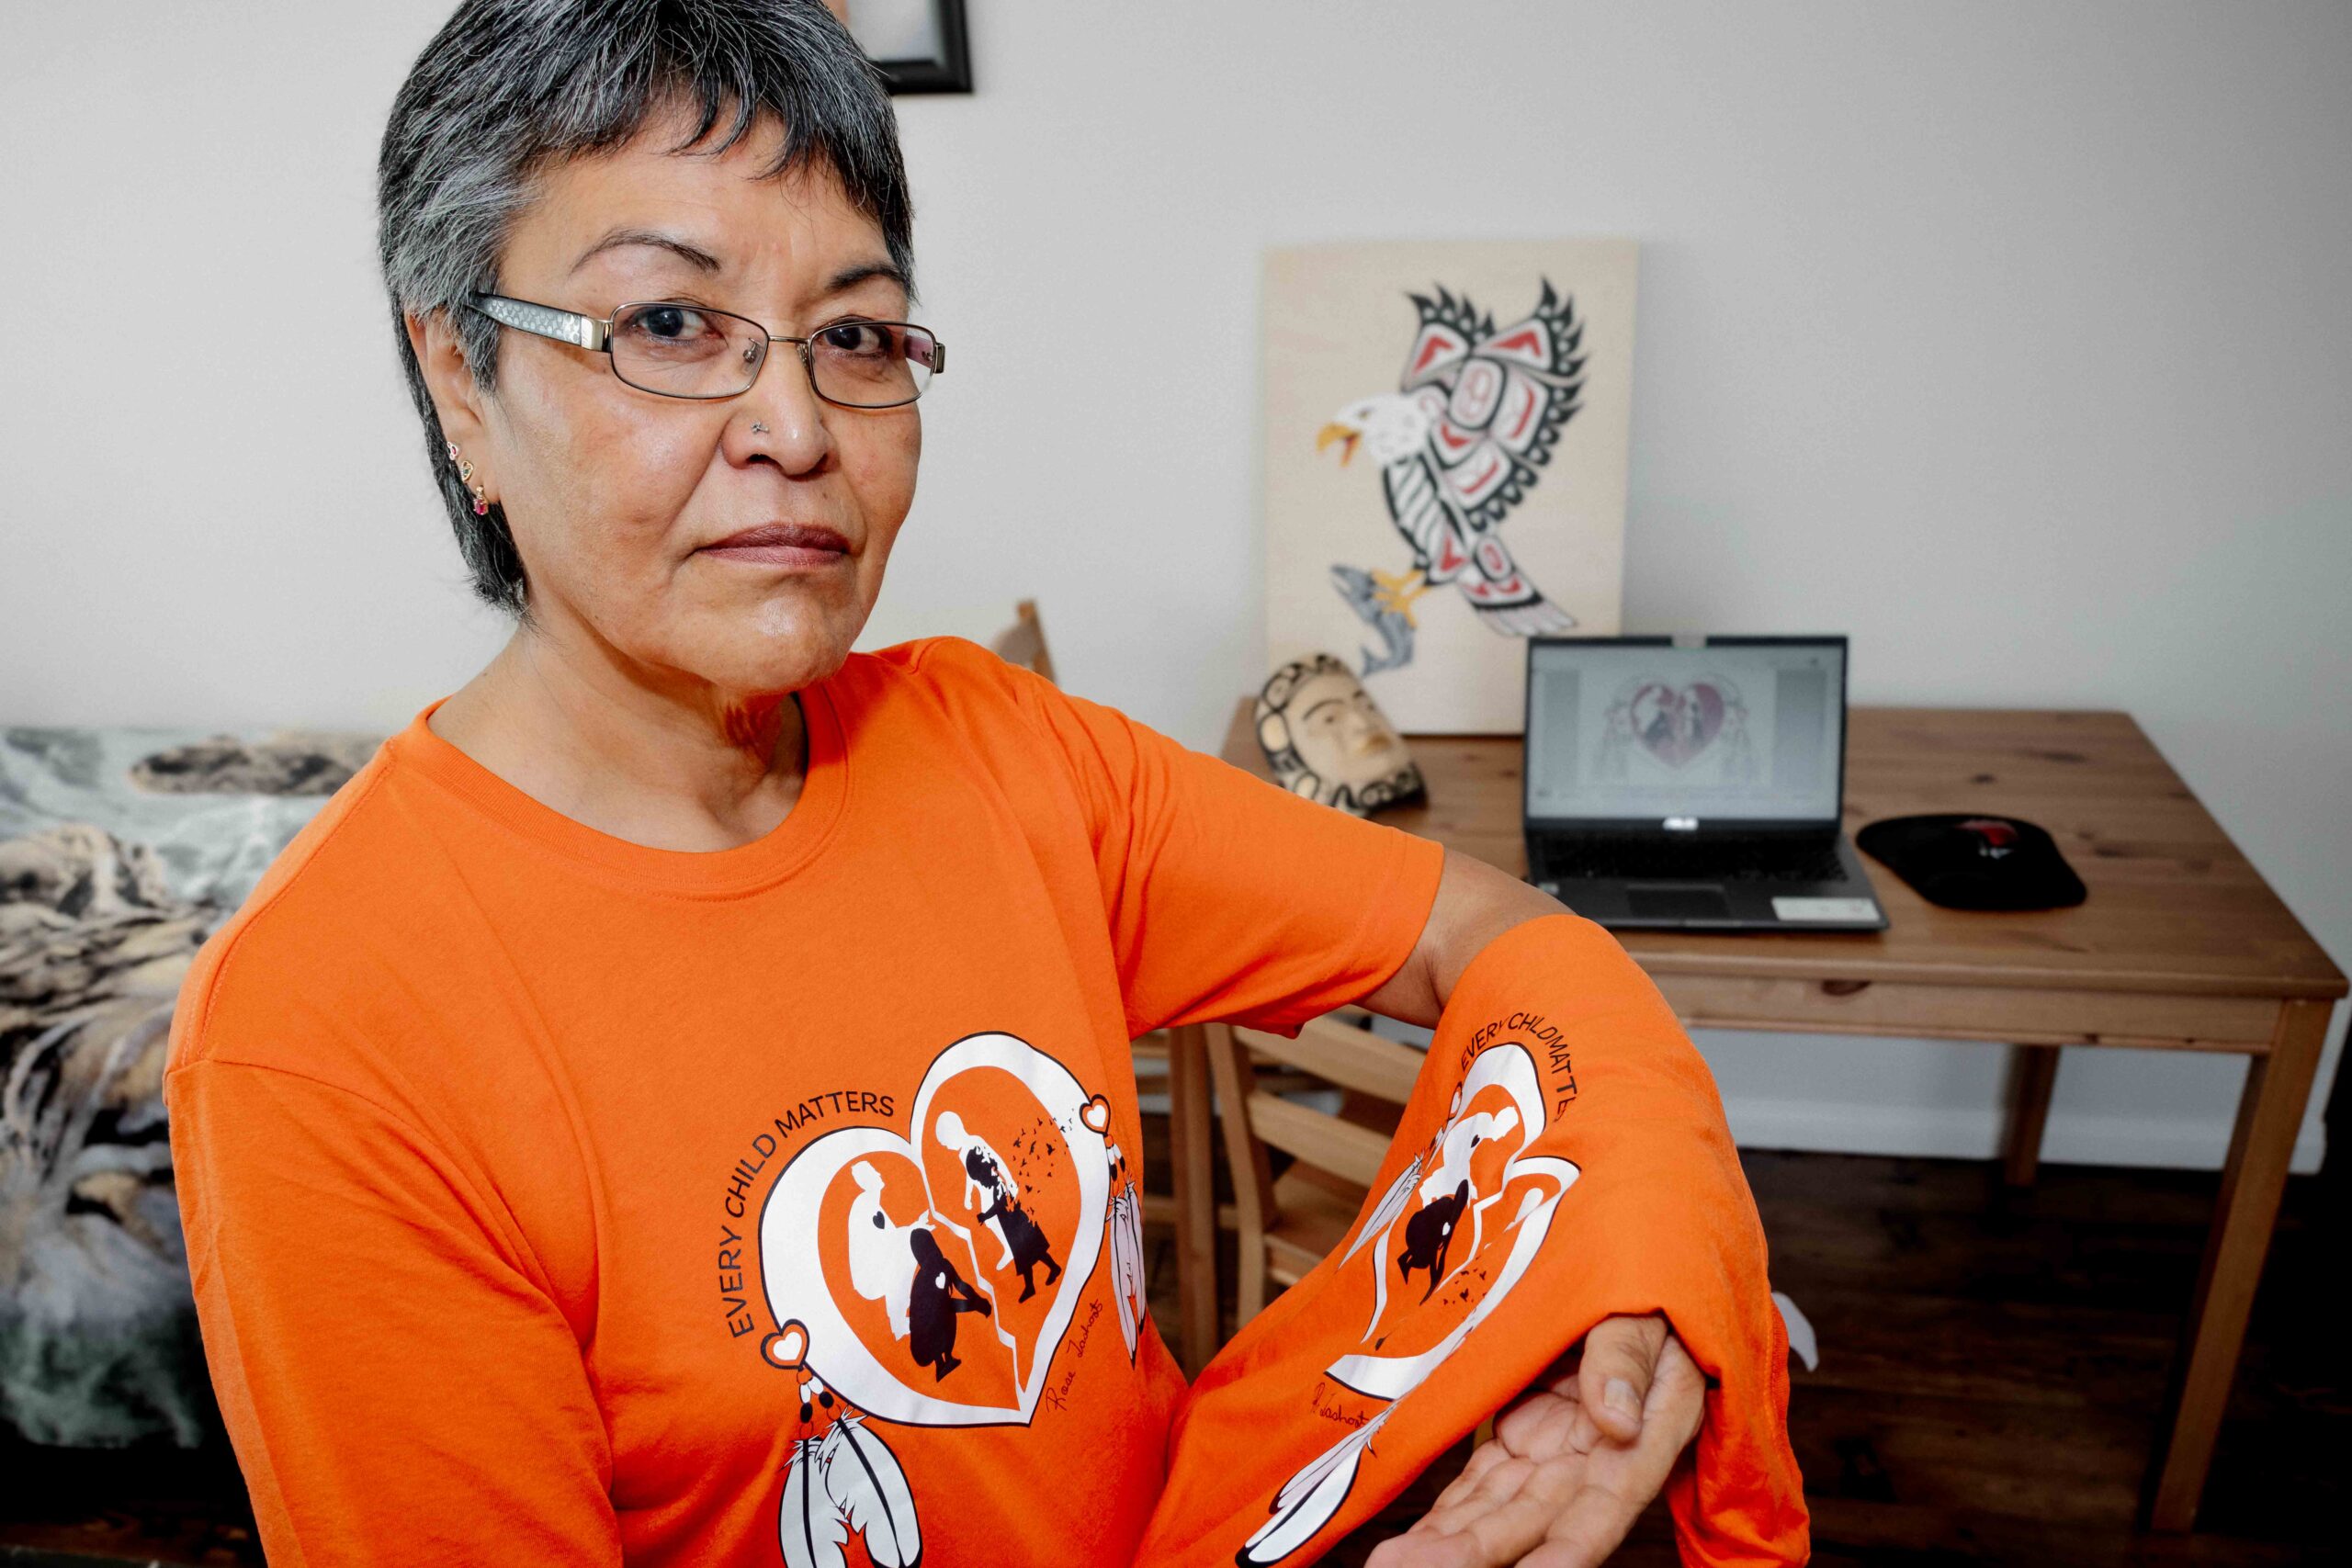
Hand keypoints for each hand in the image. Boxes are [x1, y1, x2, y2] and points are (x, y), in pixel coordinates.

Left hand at [1367, 1314, 1704, 1567]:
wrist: (1620, 1276)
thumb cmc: (1645, 1287)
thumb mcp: (1645, 1311)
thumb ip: (1626, 1359)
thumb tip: (1615, 1422)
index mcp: (1648, 1429)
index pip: (1608, 1502)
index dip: (1571, 1547)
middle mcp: (1600, 1459)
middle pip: (1536, 1520)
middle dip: (1476, 1553)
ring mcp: (1555, 1453)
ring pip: (1498, 1511)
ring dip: (1449, 1544)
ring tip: (1393, 1565)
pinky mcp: (1521, 1439)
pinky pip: (1482, 1486)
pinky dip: (1447, 1516)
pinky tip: (1410, 1545)